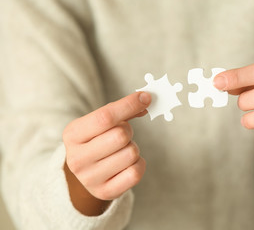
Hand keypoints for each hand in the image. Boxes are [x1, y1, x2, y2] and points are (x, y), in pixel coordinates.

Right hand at [63, 92, 150, 214]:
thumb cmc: (96, 141)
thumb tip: (145, 99)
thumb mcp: (100, 123)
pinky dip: (139, 164)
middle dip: (128, 131)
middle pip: (120, 135)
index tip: (145, 97)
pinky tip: (128, 164)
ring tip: (121, 151)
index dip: (128, 105)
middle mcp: (77, 158)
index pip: (104, 117)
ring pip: (131, 153)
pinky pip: (135, 172)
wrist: (86, 173)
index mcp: (72, 134)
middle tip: (122, 135)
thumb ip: (122, 111)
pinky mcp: (105, 192)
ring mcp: (90, 178)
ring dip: (133, 148)